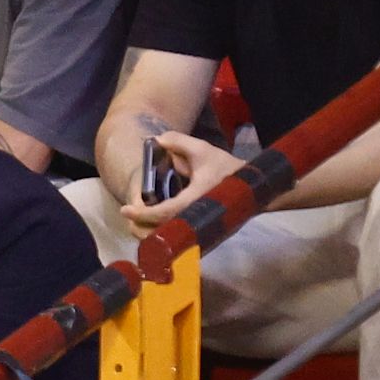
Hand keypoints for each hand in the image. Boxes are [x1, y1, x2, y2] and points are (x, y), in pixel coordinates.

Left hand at [118, 132, 241, 239]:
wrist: (254, 187)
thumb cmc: (227, 168)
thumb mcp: (202, 150)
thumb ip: (178, 142)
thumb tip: (156, 140)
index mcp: (194, 201)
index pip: (163, 213)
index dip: (142, 213)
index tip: (125, 209)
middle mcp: (196, 219)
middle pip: (162, 234)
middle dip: (141, 228)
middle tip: (128, 216)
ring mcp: (201, 229)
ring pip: (169, 239)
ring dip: (150, 231)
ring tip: (137, 219)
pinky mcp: (203, 231)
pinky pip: (177, 237)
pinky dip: (162, 232)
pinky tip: (154, 221)